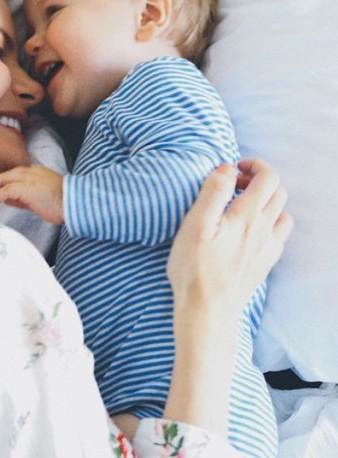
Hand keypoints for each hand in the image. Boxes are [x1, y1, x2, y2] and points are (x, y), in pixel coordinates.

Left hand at [0, 166, 63, 223]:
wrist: (74, 204)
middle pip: (7, 174)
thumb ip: (25, 198)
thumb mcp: (42, 199)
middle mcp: (32, 173)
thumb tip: (9, 201)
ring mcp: (28, 179)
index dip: (6, 183)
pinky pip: (5, 191)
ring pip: (3, 179)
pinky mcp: (25, 188)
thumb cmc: (64, 204)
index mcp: (38, 173)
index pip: (17, 176)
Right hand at [163, 158, 292, 437]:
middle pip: (279, 192)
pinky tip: (249, 229)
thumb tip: (225, 168)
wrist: (207, 311)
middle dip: (260, 179)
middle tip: (234, 183)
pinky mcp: (264, 263)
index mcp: (247, 216)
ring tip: (242, 204)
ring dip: (267, 201)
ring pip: (283, 213)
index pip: (268, 178)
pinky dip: (270, 222)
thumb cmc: (195, 268)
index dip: (255, 165)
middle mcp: (264, 230)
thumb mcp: (195, 224)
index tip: (233, 168)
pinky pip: (279, 235)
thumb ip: (212, 192)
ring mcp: (267, 248)